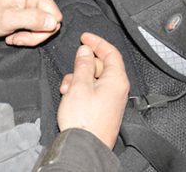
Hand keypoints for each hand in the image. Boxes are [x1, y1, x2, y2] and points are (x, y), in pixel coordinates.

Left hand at [0, 0, 61, 45]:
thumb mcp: (8, 19)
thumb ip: (32, 19)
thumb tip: (53, 22)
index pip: (55, 16)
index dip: (41, 30)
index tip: (23, 33)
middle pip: (52, 22)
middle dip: (34, 34)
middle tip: (17, 36)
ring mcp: (34, 2)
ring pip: (45, 27)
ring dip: (29, 36)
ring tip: (13, 34)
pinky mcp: (30, 10)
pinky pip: (38, 27)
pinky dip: (27, 34)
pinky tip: (14, 32)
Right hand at [57, 33, 129, 148]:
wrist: (85, 147)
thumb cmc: (84, 120)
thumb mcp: (79, 85)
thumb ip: (83, 64)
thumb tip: (86, 51)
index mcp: (116, 80)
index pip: (111, 52)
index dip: (97, 42)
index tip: (85, 37)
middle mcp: (118, 89)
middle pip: (102, 65)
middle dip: (84, 64)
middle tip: (72, 67)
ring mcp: (112, 100)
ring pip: (95, 79)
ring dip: (79, 78)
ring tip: (67, 88)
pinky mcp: (105, 109)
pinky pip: (94, 91)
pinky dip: (81, 89)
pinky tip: (70, 96)